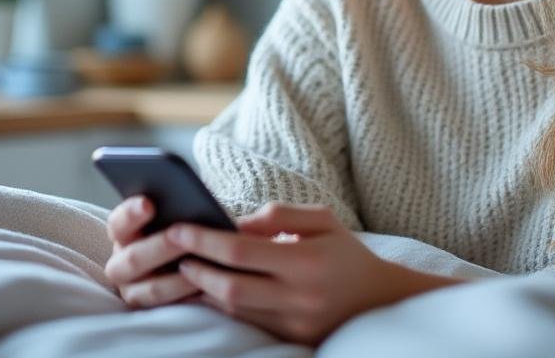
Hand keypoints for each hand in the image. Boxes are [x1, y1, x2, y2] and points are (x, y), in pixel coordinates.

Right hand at [103, 195, 200, 308]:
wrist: (196, 261)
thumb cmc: (183, 230)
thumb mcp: (176, 217)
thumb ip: (173, 210)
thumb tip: (184, 201)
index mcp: (121, 235)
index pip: (118, 223)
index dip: (131, 214)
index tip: (149, 203)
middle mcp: (121, 264)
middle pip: (134, 258)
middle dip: (160, 246)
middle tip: (180, 234)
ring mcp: (134, 290)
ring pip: (152, 288)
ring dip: (178, 277)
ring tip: (203, 263)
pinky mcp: (152, 310)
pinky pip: (168, 307)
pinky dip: (187, 296)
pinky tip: (206, 284)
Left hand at [167, 202, 430, 344]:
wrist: (381, 299)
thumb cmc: (346, 253)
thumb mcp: (321, 220)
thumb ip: (277, 215)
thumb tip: (233, 222)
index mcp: (306, 262)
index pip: (240, 251)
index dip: (203, 239)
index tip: (178, 227)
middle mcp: (299, 298)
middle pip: (228, 287)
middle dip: (195, 267)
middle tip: (172, 249)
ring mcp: (293, 324)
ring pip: (232, 308)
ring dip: (202, 288)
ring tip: (183, 265)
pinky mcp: (290, 340)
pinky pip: (245, 321)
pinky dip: (222, 304)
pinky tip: (207, 287)